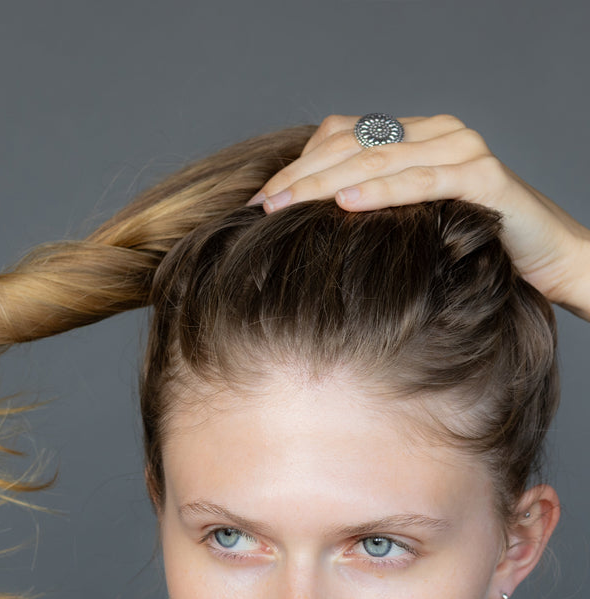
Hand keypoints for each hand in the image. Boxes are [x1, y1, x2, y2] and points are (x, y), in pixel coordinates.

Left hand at [252, 115, 589, 317]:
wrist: (547, 261)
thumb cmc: (468, 247)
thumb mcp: (406, 226)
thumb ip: (366, 211)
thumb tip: (300, 228)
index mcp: (413, 136)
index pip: (340, 138)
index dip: (296, 166)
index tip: (256, 202)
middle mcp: (437, 132)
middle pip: (351, 147)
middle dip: (299, 177)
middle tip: (260, 207)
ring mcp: (461, 149)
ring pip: (377, 159)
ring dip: (324, 183)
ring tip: (284, 205)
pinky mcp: (483, 176)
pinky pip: (421, 180)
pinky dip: (380, 191)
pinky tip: (344, 203)